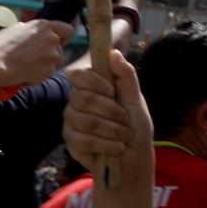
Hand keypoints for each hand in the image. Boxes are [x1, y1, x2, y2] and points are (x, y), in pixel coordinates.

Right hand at [0, 19, 70, 93]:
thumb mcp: (14, 29)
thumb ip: (30, 30)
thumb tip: (34, 32)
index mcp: (44, 26)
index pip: (67, 30)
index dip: (63, 38)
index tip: (57, 43)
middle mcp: (52, 39)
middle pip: (60, 50)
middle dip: (49, 55)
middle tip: (31, 59)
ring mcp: (52, 56)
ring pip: (54, 63)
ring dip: (44, 66)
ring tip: (25, 66)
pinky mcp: (48, 71)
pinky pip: (46, 75)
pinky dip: (37, 76)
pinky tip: (23, 74)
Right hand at [62, 48, 152, 169]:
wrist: (135, 154)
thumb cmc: (134, 124)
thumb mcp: (135, 99)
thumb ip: (126, 76)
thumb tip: (113, 52)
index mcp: (90, 87)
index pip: (78, 75)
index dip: (96, 83)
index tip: (113, 92)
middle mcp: (75, 102)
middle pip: (81, 98)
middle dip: (110, 110)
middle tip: (126, 119)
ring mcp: (71, 122)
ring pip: (84, 121)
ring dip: (112, 130)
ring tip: (125, 135)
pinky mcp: (71, 142)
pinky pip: (84, 141)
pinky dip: (107, 144)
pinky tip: (118, 147)